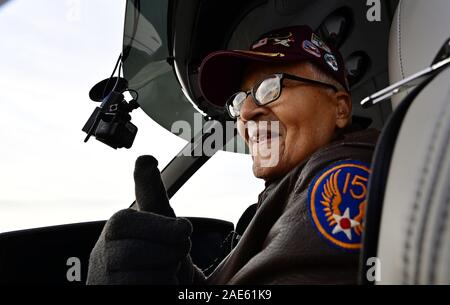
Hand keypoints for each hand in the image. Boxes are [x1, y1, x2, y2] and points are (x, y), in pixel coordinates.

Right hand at [86, 156, 196, 284]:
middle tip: (173, 255)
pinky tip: (155, 285)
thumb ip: (150, 190)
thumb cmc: (153, 249)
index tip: (183, 231)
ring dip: (169, 277)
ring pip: (156, 279)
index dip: (166, 228)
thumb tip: (145, 158)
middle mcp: (103, 255)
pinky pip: (153, 293)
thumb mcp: (156, 217)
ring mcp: (106, 282)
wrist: (147, 284)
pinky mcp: (112, 296)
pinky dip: (165, 290)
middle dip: (173, 254)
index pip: (132, 222)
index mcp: (116, 228)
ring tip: (160, 272)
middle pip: (149, 254)